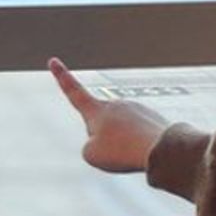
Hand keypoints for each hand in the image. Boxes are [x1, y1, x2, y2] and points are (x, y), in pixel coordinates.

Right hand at [49, 57, 170, 173]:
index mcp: (96, 110)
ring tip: (134, 152)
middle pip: (102, 127)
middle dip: (107, 142)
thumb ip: (90, 148)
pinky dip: (141, 146)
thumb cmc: (123, 151)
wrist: (160, 149)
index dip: (62, 77)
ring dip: (126, 145)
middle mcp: (116, 105)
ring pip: (124, 134)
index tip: (54, 61)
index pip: (74, 91)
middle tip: (117, 152)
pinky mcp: (152, 118)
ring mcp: (136, 109)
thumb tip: (104, 142)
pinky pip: (141, 138)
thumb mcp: (91, 155)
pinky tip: (148, 151)